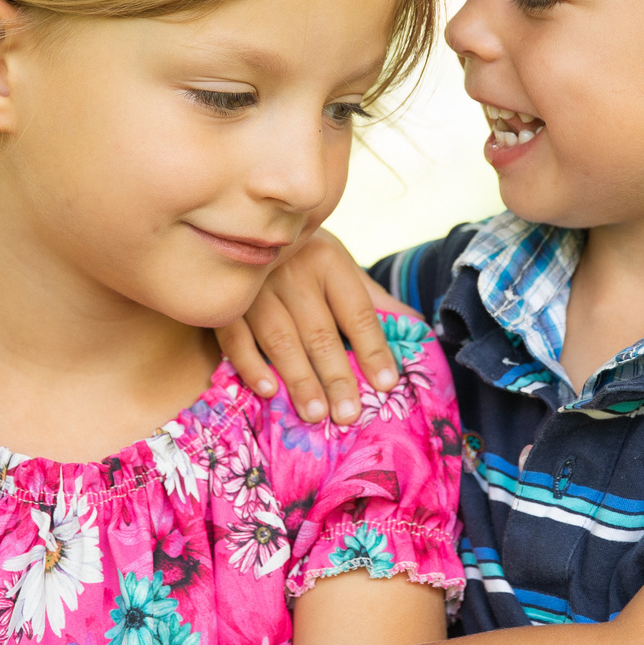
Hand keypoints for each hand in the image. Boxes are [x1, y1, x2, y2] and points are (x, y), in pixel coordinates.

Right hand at [214, 229, 409, 423]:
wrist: (242, 230)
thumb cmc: (302, 257)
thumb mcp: (340, 268)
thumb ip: (374, 299)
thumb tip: (418, 326)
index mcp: (328, 261)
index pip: (357, 312)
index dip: (373, 349)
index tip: (386, 384)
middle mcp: (292, 270)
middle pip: (321, 332)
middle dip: (337, 376)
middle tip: (349, 415)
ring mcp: (255, 287)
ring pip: (281, 339)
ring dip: (299, 379)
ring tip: (316, 414)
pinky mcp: (225, 303)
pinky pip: (237, 338)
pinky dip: (251, 365)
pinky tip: (268, 391)